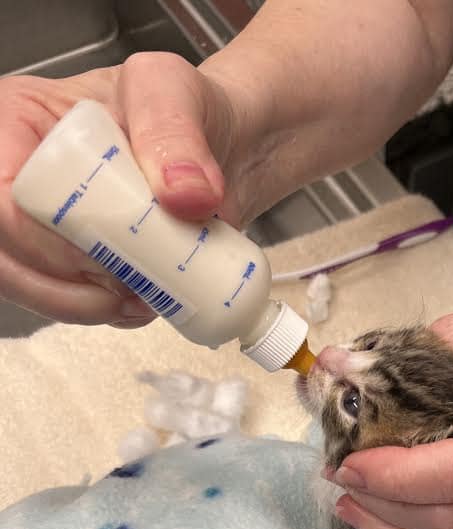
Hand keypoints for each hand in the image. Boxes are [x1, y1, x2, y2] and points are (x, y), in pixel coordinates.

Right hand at [0, 52, 266, 325]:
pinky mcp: (77, 258)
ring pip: (30, 287)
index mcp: (20, 124)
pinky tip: (145, 300)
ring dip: (84, 307)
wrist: (228, 146)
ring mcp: (46, 223)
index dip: (43, 243)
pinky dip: (106, 312)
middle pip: (5, 255)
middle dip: (61, 288)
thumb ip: (174, 131)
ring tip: (142, 297)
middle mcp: (21, 177)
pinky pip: (69, 301)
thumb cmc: (191, 107)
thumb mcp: (177, 91)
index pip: (1, 199)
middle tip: (125, 290)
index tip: (107, 260)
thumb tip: (184, 195)